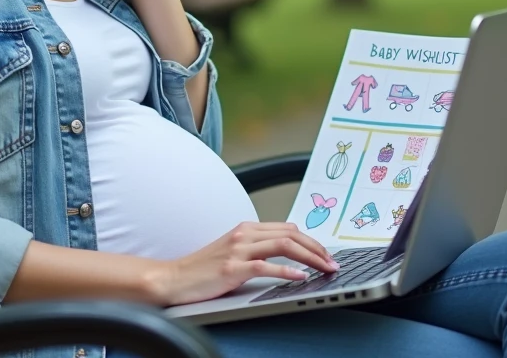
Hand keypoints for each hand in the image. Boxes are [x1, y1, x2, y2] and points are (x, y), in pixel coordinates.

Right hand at [148, 222, 339, 306]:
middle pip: (291, 235)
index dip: (312, 241)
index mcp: (245, 229)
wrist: (174, 278)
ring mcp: (238, 250)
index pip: (288, 229)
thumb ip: (256, 246)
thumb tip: (286, 248)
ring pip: (283, 246)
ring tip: (324, 268)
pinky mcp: (232, 268)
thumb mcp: (232, 250)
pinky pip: (265, 266)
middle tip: (332, 263)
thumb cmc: (202, 268)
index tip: (326, 254)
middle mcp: (244, 235)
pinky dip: (286, 271)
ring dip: (310, 258)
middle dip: (317, 248)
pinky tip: (300, 277)